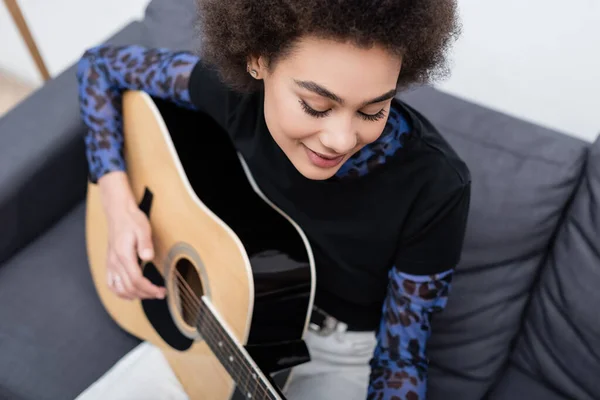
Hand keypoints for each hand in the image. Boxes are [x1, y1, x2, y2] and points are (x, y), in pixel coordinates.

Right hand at [99, 172, 166, 299]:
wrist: (119, 213)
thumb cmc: (132, 220)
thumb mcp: (143, 229)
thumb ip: (145, 244)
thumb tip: (148, 257)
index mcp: (124, 256)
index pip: (136, 280)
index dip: (149, 289)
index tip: (160, 291)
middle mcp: (115, 262)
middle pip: (129, 288)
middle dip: (146, 294)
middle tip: (159, 293)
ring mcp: (111, 264)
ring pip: (119, 289)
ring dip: (134, 295)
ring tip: (148, 294)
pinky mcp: (110, 263)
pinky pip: (111, 284)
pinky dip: (120, 293)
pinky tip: (131, 293)